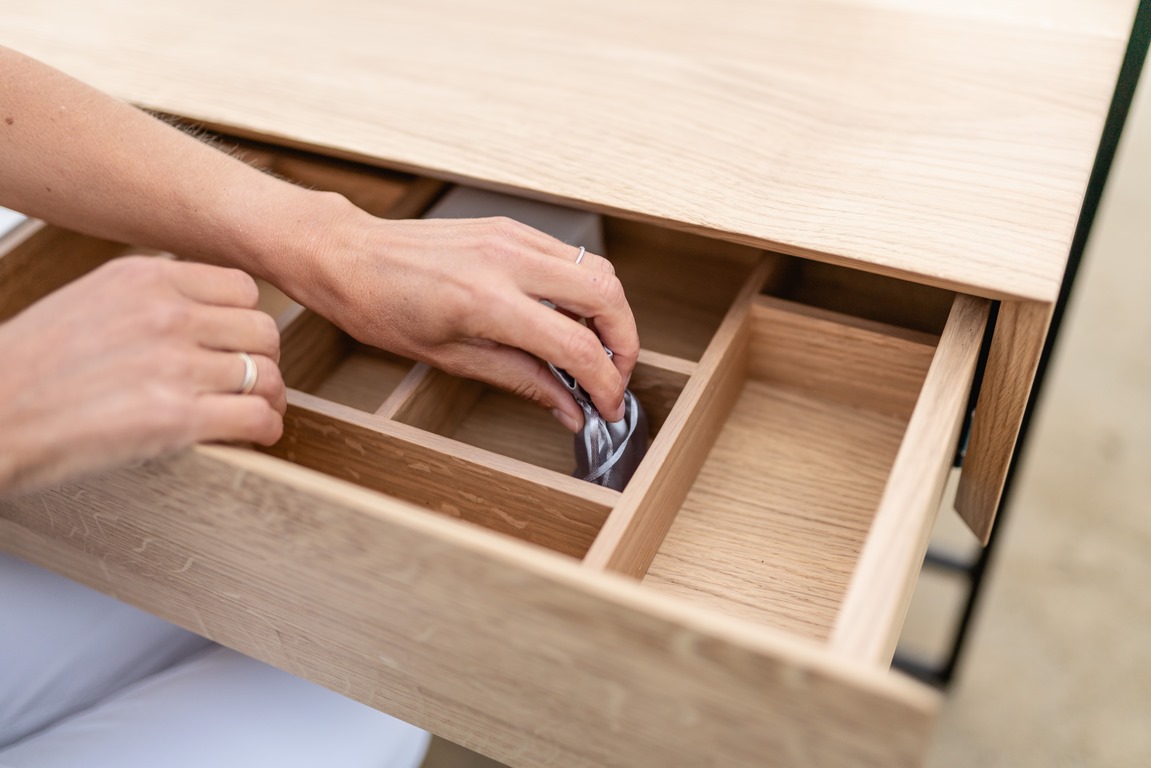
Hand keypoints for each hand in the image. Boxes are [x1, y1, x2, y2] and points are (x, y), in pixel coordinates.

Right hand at [0, 256, 284, 494]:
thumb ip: (147, 298)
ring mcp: (173, 366)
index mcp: (144, 278)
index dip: (247, 321)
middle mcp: (165, 315)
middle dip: (264, 359)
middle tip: (256, 381)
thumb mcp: (89, 301)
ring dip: (270, 398)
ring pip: (266, 375)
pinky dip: (266, 429)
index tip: (241, 342)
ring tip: (258, 411)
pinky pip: (257, 417)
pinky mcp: (175, 419)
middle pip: (263, 331)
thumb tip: (199, 310)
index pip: (242, 289)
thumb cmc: (28, 368)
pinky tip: (257, 435)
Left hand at [296, 209, 639, 430]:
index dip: (605, 383)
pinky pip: (570, 256)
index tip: (608, 406)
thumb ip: (523, 380)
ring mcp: (513, 237)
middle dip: (625, 343)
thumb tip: (569, 408)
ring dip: (611, 314)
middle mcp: (508, 261)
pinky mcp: (512, 228)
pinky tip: (570, 318)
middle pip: (607, 295)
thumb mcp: (453, 359)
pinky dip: (585, 289)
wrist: (351, 256)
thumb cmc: (384, 309)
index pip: (576, 345)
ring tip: (596, 350)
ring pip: (598, 269)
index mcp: (488, 302)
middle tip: (613, 377)